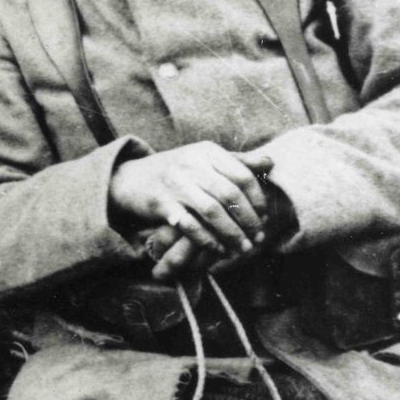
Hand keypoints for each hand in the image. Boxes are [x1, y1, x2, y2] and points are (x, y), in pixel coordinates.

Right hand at [138, 163, 292, 281]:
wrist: (129, 179)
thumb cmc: (174, 171)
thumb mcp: (203, 159)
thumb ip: (236, 162)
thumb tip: (270, 163)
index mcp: (206, 151)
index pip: (243, 176)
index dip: (258, 200)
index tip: (264, 217)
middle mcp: (191, 164)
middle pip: (230, 195)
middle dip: (249, 220)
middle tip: (258, 237)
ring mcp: (174, 183)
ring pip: (213, 212)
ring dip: (232, 233)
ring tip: (242, 247)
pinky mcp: (161, 203)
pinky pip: (190, 225)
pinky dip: (207, 239)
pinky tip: (218, 248)